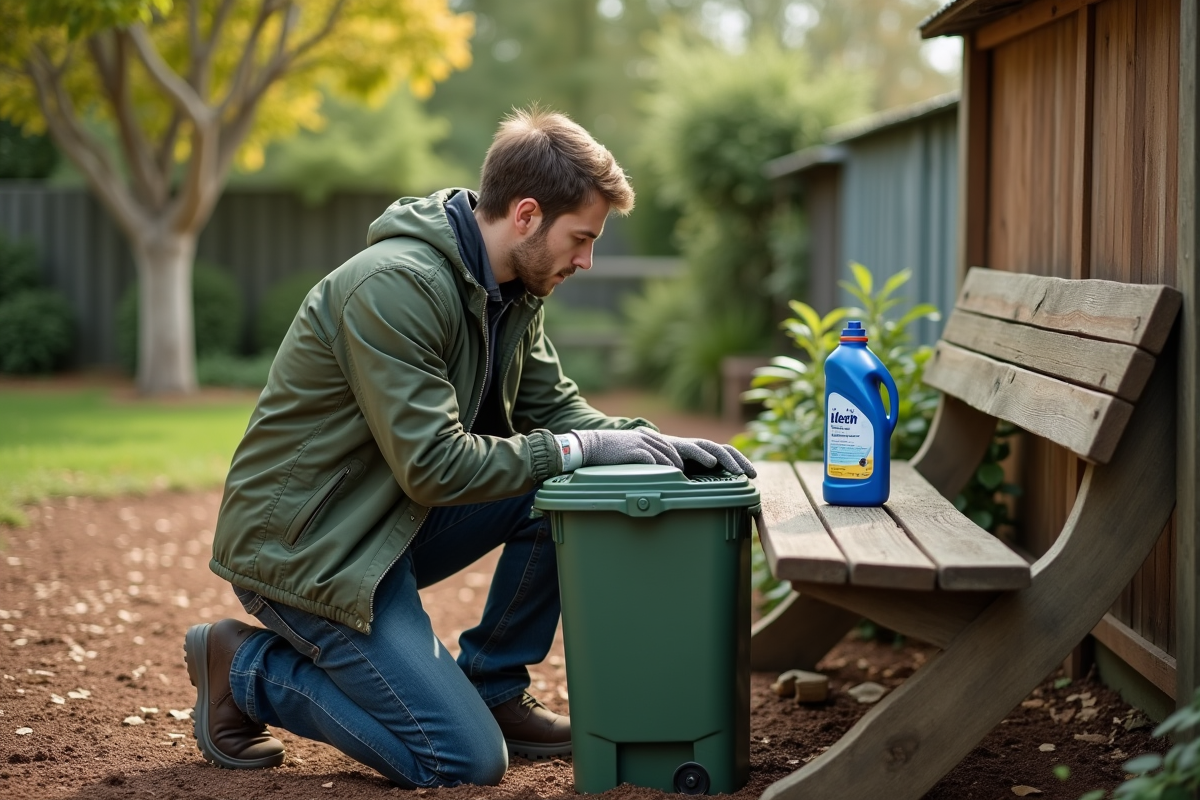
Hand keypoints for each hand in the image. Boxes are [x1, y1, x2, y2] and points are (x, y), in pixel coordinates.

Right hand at [572, 429, 755, 477]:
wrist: (593, 448)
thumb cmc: (625, 461)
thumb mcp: (653, 464)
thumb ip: (671, 470)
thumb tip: (691, 486)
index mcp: (674, 447)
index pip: (710, 448)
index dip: (731, 458)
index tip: (750, 473)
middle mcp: (667, 443)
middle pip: (703, 446)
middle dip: (725, 457)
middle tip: (742, 471)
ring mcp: (651, 445)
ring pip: (679, 450)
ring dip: (697, 456)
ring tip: (713, 464)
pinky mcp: (634, 451)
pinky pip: (652, 459)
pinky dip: (663, 465)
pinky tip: (674, 471)